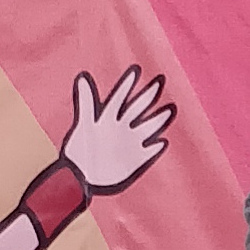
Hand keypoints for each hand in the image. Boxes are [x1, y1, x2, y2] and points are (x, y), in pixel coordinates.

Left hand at [61, 63, 175, 192]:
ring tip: (171, 108)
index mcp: (108, 119)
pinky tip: (163, 141)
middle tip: (160, 80)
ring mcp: (129, 144)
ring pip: (148, 127)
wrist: (81, 179)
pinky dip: (155, 147)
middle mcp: (120, 129)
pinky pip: (148, 151)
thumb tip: (82, 77)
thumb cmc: (79, 152)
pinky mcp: (134, 161)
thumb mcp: (85, 124)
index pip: (120, 98)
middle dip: (149, 95)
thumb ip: (86, 101)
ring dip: (159, 118)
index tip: (135, 71)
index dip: (127, 85)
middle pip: (138, 108)